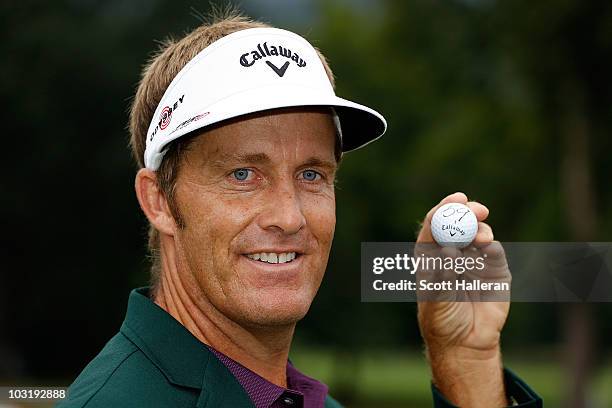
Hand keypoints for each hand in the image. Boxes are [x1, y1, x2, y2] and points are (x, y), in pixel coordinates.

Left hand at [416, 192, 509, 406]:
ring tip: (480, 241)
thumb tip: (448, 249)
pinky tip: (488, 256)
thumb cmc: (441, 319)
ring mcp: (475, 260)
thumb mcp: (435, 298)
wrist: (465, 342)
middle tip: (476, 210)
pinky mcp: (495, 270)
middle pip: (460, 223)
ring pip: (479, 234)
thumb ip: (442, 275)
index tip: (456, 200)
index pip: (436, 224)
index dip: (444, 209)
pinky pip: (496, 252)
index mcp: (431, 255)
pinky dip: (493, 250)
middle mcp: (453, 252)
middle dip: (468, 213)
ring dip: (481, 232)